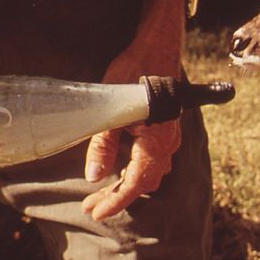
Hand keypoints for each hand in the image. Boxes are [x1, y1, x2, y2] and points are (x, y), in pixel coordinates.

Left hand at [81, 0, 184, 219]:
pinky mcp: (165, 131)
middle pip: (143, 184)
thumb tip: (93, 175)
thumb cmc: (134, 72)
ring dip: (126, 186)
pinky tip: (119, 170)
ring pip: (149, 174)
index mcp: (156, 142)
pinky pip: (152, 161)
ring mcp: (169, 138)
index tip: (95, 212)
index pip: (135, 184)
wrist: (157, 47)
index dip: (115, 202)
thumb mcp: (111, 108)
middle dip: (116, 197)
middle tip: (90, 206)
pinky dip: (135, 172)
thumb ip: (103, 144)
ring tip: (100, 193)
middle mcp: (167, 145)